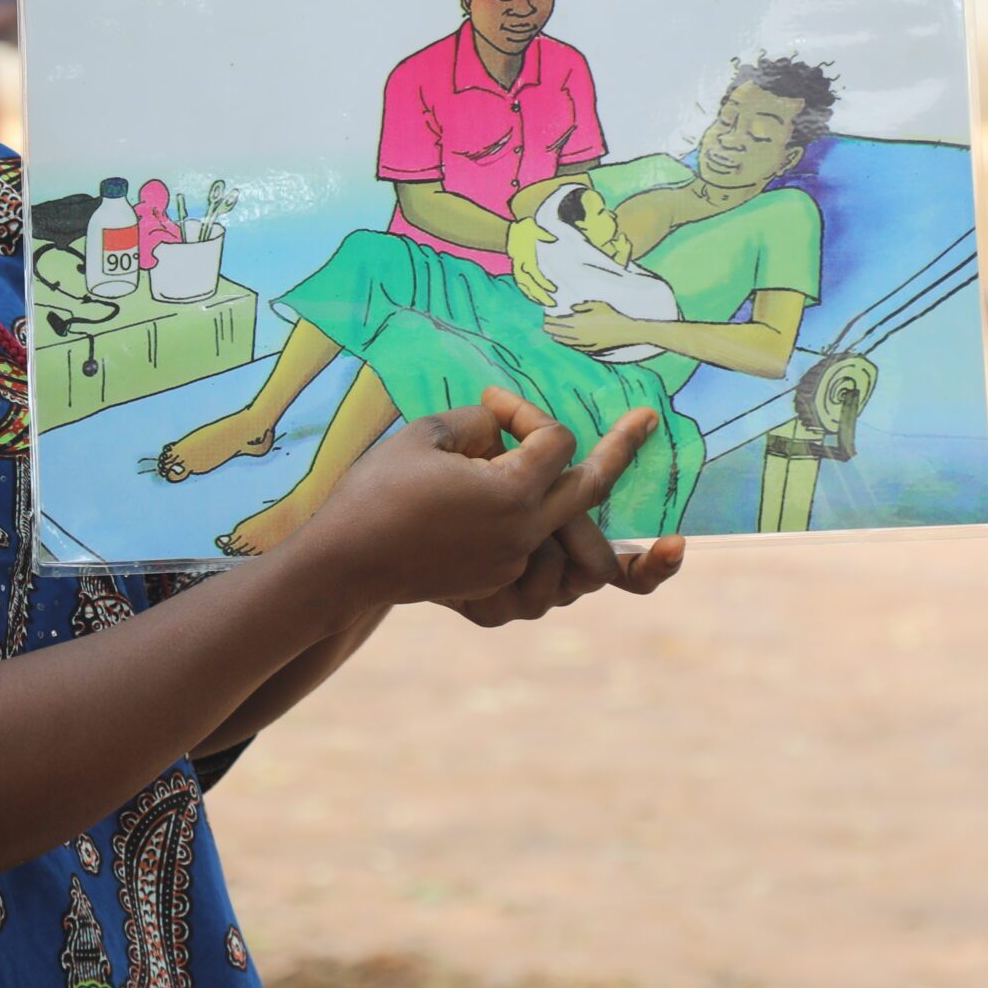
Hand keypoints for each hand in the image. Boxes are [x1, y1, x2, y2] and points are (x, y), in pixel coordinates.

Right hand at [288, 388, 665, 611]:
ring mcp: (512, 565)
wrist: (344, 562)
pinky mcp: (496, 585)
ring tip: (594, 486)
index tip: (492, 402)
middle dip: (620, 451)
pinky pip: (547, 569)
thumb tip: (501, 426)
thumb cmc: (376, 491)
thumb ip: (476, 422)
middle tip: (643, 423)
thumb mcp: (423, 435)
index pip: (556, 441)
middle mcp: (524, 533)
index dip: (527, 413)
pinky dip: (552, 546)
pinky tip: (551, 530)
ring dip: (585, 512)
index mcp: (511, 492)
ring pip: (582, 544)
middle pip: (592, 490)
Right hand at [506, 214, 560, 304]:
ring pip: (525, 288)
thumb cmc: (523, 229)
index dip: (543, 282)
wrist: (510, 231)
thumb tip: (554, 238)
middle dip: (540, 296)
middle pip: (528, 285)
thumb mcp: (532, 227)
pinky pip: (524, 286)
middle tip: (553, 304)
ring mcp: (519, 270)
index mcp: (524, 257)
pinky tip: (539, 300)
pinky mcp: (520, 272)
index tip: (553, 289)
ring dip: (536, 297)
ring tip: (549, 304)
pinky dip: (531, 294)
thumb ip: (542, 234)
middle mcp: (520, 266)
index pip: (533, 273)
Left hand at [543, 299, 642, 353]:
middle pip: (557, 333)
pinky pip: (574, 347)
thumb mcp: (597, 305)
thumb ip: (582, 306)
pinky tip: (566, 341)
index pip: (556, 323)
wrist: (626, 331)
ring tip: (553, 333)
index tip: (546, 316)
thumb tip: (571, 308)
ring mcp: (583, 344)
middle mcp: (577, 335)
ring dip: (557, 337)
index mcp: (577, 322)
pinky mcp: (589, 349)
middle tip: (546, 325)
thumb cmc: (612, 315)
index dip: (549, 320)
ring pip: (564, 342)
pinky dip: (567, 343)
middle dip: (550, 328)